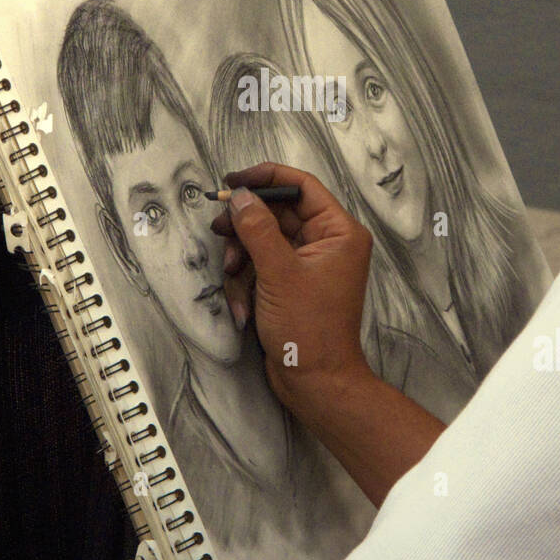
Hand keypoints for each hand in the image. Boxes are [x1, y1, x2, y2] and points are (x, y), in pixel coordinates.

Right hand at [210, 163, 373, 412]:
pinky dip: (247, 279)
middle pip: (278, 212)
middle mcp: (327, 243)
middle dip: (246, 224)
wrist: (315, 381)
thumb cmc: (310, 330)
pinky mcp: (291, 283)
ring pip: (264, 239)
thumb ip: (257, 228)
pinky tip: (242, 303)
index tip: (233, 181)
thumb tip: (240, 196)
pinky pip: (262, 265)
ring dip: (242, 255)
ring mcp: (308, 264)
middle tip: (220, 227)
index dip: (266, 178)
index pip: (301, 186)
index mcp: (339, 232)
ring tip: (231, 272)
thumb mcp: (278, 272)